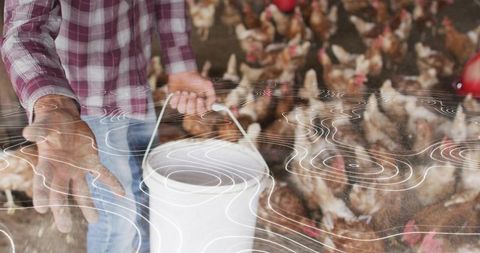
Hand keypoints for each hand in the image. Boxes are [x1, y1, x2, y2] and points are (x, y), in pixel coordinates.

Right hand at [24, 95, 124, 232]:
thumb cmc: (50, 123)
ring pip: (82, 191)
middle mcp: (61, 171)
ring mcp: (77, 169)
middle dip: (62, 211)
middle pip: (60, 194)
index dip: (41, 194)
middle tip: (65, 228)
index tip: (42, 209)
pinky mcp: (91, 162)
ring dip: (88, 205)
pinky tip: (122, 194)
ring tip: (95, 221)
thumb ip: (39, 131)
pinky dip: (112, 184)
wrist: (63, 119)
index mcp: (47, 164)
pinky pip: (103, 175)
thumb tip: (28, 132)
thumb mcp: (44, 125)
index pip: (42, 182)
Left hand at [167, 71, 215, 113]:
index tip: (200, 98)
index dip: (200, 107)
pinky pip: (173, 105)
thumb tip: (210, 107)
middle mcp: (191, 106)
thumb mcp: (208, 85)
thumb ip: (212, 96)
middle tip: (192, 93)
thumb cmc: (196, 78)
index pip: (201, 112)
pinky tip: (178, 91)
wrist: (183, 72)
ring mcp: (182, 104)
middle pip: (191, 112)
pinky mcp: (174, 102)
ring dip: (183, 100)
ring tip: (184, 91)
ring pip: (181, 110)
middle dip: (191, 102)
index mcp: (200, 104)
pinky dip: (176, 98)